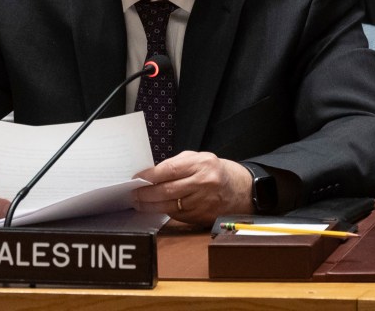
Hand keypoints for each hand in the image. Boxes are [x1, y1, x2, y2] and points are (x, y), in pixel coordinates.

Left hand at [133, 151, 253, 225]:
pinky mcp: (203, 216)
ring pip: (170, 206)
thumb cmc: (214, 171)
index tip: (136, 179)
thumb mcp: (199, 158)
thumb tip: (151, 174)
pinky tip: (155, 208)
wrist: (240, 190)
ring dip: (151, 206)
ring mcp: (204, 202)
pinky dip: (164, 212)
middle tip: (133, 194)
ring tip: (139, 203)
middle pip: (167, 190)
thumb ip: (176, 164)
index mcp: (202, 164)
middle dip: (146, 194)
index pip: (169, 170)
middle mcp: (204, 183)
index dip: (149, 176)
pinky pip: (178, 215)